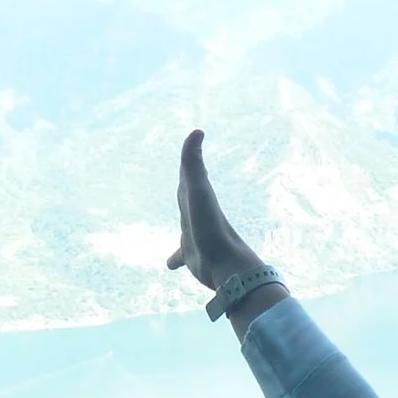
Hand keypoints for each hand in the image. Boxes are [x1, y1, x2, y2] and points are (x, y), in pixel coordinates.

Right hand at [166, 129, 264, 295]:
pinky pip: (180, 255)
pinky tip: (171, 264)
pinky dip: (175, 257)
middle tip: (187, 171)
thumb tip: (197, 131)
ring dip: (183, 219)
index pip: (192, 175)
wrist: (226, 265)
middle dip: (187, 183)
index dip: (190, 158)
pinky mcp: (192, 256)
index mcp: (197, 199)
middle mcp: (197, 215)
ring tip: (183, 218)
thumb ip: (194, 164)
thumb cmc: (211, 228)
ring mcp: (195, 235)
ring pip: (186, 224)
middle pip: (189, 196)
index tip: (195, 139)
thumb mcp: (199, 192)